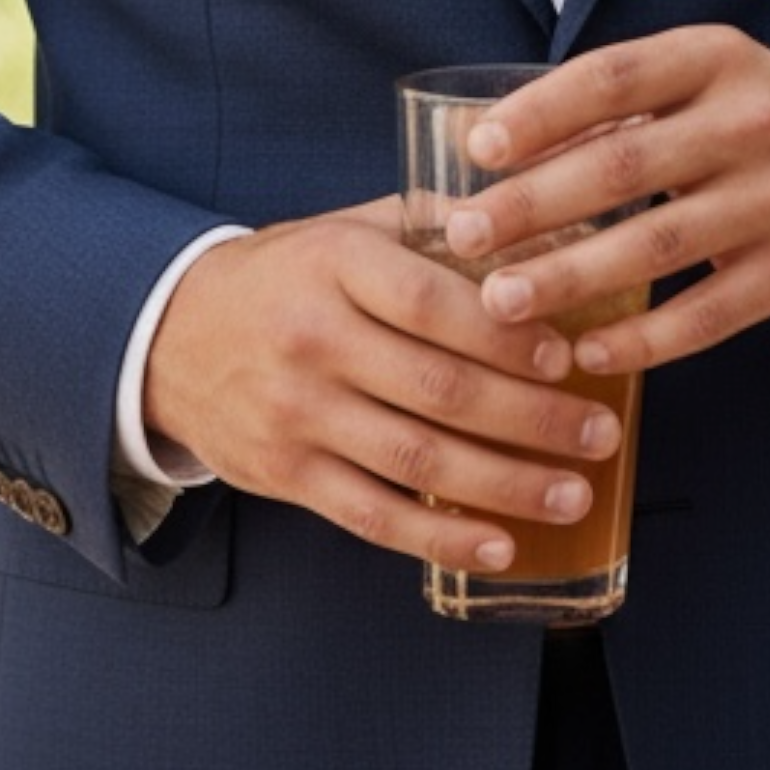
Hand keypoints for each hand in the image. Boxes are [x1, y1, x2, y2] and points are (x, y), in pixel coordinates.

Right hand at [141, 199, 625, 574]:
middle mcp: (313, 339)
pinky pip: (373, 517)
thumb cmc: (288, 275)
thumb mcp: (347, 228)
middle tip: (600, 434)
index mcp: (335, 264)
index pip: (431, 302)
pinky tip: (502, 545)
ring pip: (416, 460)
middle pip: (439, 389)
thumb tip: (541, 225)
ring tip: (575, 494)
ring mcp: (296, 413)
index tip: (570, 355)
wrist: (169, 332)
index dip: (506, 334)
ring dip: (506, 485)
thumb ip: (434, 224)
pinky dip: (441, 538)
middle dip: (533, 418)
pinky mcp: (285, 474)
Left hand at [453, 28, 769, 374]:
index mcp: (716, 61)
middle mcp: (751, 123)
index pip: (614, 76)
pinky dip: (641, 337)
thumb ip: (623, 104)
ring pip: (658, 244)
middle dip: (534, 204)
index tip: (477, 149)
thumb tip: (495, 142)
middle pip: (625, 164)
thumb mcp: (708, 82)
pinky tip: (585, 350)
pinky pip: (706, 314)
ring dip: (570, 276)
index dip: (541, 111)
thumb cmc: (762, 122)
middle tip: (464, 235)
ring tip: (501, 301)